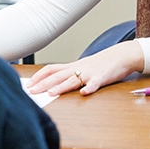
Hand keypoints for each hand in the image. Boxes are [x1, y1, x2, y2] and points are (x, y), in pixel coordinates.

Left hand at [26, 41, 144, 95]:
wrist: (121, 55)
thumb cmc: (101, 63)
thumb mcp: (82, 68)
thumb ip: (70, 75)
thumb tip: (55, 83)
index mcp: (72, 66)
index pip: (51, 69)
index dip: (39, 76)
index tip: (28, 84)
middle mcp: (78, 69)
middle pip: (57, 76)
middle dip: (43, 84)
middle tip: (32, 92)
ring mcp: (90, 73)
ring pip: (73, 80)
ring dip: (61, 87)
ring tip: (51, 93)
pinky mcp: (102, 77)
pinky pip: (95, 83)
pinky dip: (89, 88)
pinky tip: (84, 93)